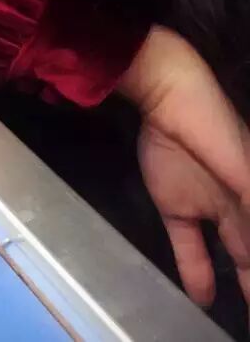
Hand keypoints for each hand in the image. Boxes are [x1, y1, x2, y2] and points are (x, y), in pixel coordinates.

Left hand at [118, 26, 249, 306]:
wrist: (167, 97)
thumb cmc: (216, 131)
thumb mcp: (245, 175)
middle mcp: (240, 202)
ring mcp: (207, 204)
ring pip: (230, 252)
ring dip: (240, 281)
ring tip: (244, 312)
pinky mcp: (175, 206)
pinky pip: (189, 246)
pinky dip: (196, 272)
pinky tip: (202, 298)